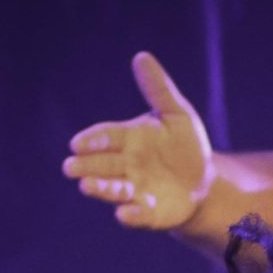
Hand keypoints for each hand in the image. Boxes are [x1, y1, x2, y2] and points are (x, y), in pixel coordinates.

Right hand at [61, 50, 212, 229]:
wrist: (203, 180)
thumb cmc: (184, 144)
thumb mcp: (177, 114)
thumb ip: (158, 90)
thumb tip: (141, 56)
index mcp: (129, 139)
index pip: (107, 137)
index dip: (93, 140)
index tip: (78, 143)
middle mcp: (126, 165)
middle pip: (103, 164)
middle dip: (87, 166)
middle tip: (70, 167)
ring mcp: (135, 190)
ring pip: (113, 190)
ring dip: (101, 189)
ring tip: (87, 186)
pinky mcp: (149, 213)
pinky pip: (138, 215)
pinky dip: (130, 215)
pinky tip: (124, 215)